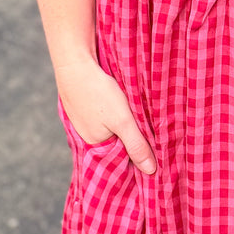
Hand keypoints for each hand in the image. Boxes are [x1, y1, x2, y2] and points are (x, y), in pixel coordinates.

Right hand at [57, 57, 156, 173]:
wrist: (75, 61)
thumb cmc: (98, 91)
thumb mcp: (123, 121)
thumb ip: (136, 145)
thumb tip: (151, 171)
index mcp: (95, 144)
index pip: (122, 157)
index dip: (139, 153)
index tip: (158, 152)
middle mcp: (88, 134)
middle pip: (118, 141)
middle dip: (134, 137)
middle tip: (154, 129)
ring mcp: (85, 118)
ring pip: (113, 125)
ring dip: (126, 121)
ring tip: (140, 114)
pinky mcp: (87, 103)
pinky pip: (106, 112)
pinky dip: (116, 109)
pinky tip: (124, 101)